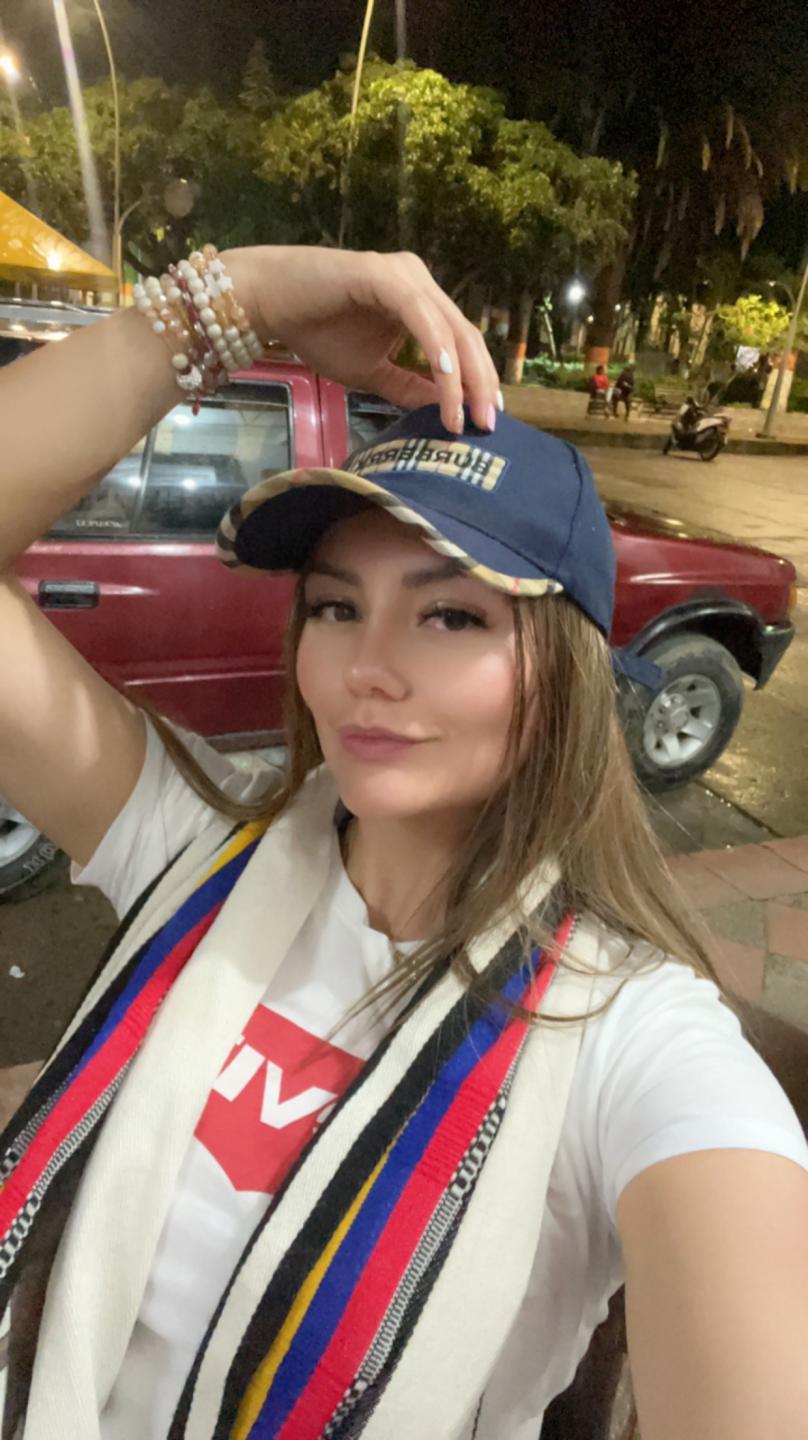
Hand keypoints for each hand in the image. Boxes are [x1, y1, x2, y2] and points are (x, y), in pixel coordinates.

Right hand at [223, 246, 499, 433]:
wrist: (266, 302)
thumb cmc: (315, 330)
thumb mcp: (371, 371)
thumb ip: (407, 386)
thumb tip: (443, 410)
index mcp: (421, 301)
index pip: (462, 344)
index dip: (479, 383)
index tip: (486, 421)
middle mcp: (420, 282)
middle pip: (466, 336)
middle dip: (480, 383)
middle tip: (488, 424)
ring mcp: (404, 275)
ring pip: (448, 328)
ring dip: (461, 375)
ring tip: (463, 415)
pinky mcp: (383, 275)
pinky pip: (419, 315)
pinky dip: (435, 347)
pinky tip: (445, 377)